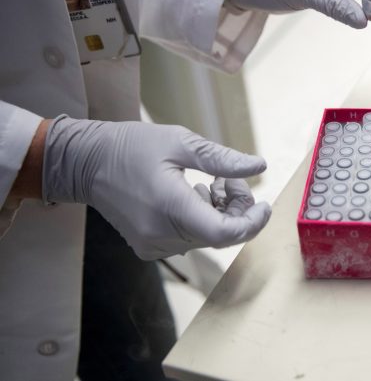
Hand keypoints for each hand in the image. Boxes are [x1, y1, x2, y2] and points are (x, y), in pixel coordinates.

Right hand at [43, 117, 270, 259]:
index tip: (265, 204)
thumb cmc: (132, 146)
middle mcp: (162, 236)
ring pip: (207, 237)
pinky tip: (194, 194)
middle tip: (231, 178)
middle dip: (237, 208)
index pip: (226, 233)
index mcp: (172, 209)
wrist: (85, 162)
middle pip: (221, 234)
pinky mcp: (148, 247)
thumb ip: (222, 159)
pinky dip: (202, 220)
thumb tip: (260, 168)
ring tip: (212, 181)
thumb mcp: (181, 143)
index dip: (253, 222)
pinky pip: (189, 239)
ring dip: (220, 212)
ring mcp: (153, 246)